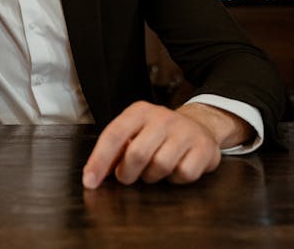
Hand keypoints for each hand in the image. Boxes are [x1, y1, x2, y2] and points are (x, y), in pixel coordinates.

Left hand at [81, 101, 249, 187]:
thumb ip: (115, 150)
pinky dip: (176, 179)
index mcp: (139, 112)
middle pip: (137, 154)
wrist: (200, 125)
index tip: (89, 182)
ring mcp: (185, 132)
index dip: (99, 160)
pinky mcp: (204, 148)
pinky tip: (176, 168)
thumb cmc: (158, 134)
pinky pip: (184, 174)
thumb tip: (94, 175)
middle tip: (128, 176)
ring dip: (153, 176)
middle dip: (128, 173)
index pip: (114, 135)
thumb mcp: (135, 132)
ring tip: (154, 169)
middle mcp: (162, 118)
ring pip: (160, 166)